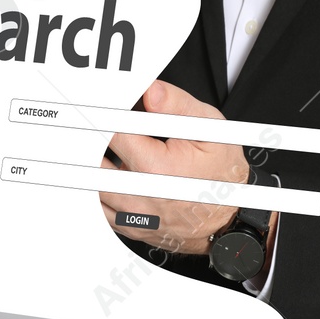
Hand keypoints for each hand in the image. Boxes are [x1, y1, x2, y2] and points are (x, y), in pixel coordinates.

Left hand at [100, 80, 254, 255]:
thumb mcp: (210, 131)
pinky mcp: (129, 227)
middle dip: (92, 139)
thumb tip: (150, 91)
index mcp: (156, 168)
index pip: (111, 132)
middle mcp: (139, 196)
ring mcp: (132, 216)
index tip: (105, 106)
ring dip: (93, 164)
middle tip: (94, 125)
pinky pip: (98, 208)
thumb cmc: (222, 173)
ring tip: (102, 147)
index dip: (106, 115)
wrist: (229, 218)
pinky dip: (97, 189)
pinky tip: (110, 173)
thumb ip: (178, 106)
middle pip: (92, 161)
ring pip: (90, 186)